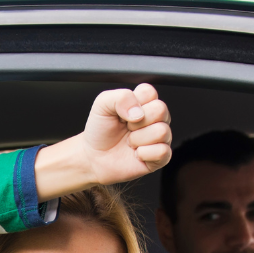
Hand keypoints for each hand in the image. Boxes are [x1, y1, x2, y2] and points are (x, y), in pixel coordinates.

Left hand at [33, 83, 172, 198]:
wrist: (90, 157)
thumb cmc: (96, 131)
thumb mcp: (102, 104)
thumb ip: (121, 97)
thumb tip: (138, 110)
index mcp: (141, 104)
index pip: (153, 93)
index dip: (137, 100)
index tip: (123, 111)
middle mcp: (152, 120)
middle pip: (162, 110)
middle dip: (138, 120)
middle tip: (124, 127)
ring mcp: (156, 139)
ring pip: (162, 131)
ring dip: (139, 137)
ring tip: (127, 142)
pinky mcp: (156, 159)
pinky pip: (163, 152)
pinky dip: (146, 152)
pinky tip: (134, 153)